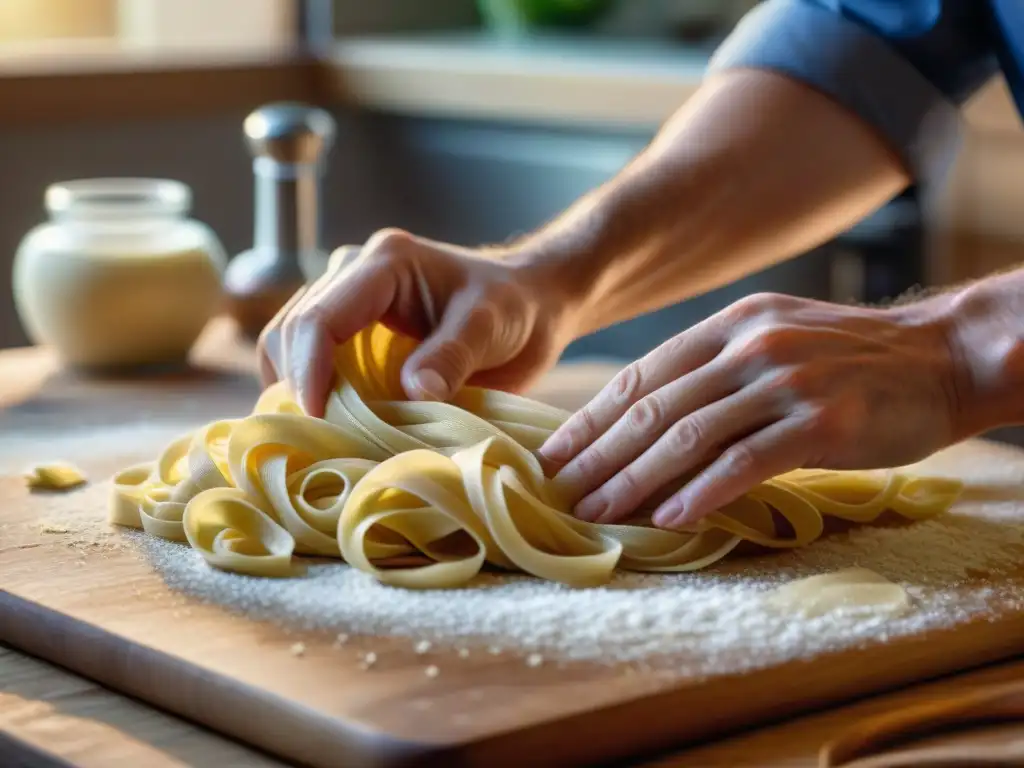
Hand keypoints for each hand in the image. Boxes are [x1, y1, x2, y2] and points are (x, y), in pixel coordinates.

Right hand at [257, 229, 581, 415]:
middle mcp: (352, 276)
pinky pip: (309, 365)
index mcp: (385, 263)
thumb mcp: (492, 325)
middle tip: (324, 439)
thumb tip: (413, 391)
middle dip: (297, 387)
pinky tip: (332, 429)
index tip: (319, 418)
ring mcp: (346, 305)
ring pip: (288, 348)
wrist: (529, 305)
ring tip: (324, 438)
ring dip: (297, 395)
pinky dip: (312, 398)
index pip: (320, 317)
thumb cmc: (514, 307)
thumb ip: (453, 354)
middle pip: (291, 333)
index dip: (309, 370)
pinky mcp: (350, 334)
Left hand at [539, 292, 964, 529]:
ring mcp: (785, 381)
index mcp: (730, 325)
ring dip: (635, 479)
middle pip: (654, 407)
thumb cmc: (851, 361)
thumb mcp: (775, 341)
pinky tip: (670, 518)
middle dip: (599, 455)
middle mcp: (749, 346)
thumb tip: (650, 419)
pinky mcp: (820, 421)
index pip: (642, 376)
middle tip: (561, 493)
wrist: (942, 357)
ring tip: (598, 512)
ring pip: (689, 436)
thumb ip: (717, 370)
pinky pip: (745, 461)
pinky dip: (702, 492)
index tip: (555, 454)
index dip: (592, 418)